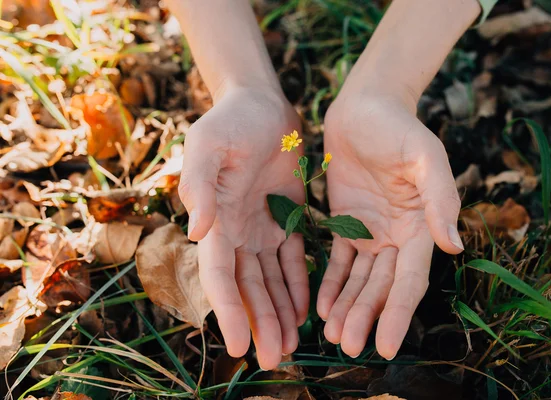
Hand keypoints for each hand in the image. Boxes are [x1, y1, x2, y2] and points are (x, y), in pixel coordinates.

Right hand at [178, 87, 307, 368]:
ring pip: (270, 281)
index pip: (220, 275)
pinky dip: (297, 287)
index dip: (228, 310)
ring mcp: (262, 228)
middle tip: (271, 359)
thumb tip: (197, 232)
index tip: (238, 344)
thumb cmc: (230, 122)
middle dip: (258, 323)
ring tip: (290, 346)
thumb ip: (199, 185)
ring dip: (279, 313)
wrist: (261, 105)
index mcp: (215, 220)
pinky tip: (305, 313)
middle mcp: (236, 232)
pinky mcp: (287, 220)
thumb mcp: (207, 145)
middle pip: (247, 287)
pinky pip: (293, 261)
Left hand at [317, 92, 463, 359]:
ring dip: (348, 309)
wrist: (365, 107)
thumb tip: (453, 244)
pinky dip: (331, 284)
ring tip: (333, 336)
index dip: (400, 313)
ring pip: (359, 281)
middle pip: (382, 287)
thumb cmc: (400, 127)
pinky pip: (337, 261)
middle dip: (367, 318)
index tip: (389, 345)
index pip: (411, 279)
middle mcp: (398, 236)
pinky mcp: (345, 223)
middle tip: (349, 349)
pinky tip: (321, 307)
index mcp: (422, 225)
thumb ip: (440, 198)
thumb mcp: (425, 156)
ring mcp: (370, 232)